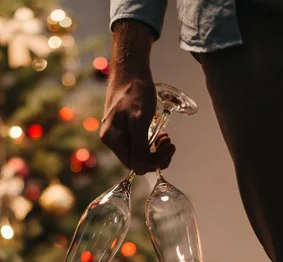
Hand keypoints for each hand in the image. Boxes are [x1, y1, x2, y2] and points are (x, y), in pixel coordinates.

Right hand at [99, 20, 175, 174]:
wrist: (130, 71)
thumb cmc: (134, 91)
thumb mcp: (139, 119)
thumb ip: (139, 146)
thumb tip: (141, 169)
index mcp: (113, 140)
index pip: (135, 165)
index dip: (155, 160)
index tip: (170, 145)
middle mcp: (112, 140)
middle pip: (137, 162)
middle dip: (157, 155)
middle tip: (169, 140)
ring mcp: (117, 135)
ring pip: (139, 154)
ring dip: (156, 150)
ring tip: (165, 137)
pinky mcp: (123, 129)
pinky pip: (138, 144)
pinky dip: (151, 142)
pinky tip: (158, 133)